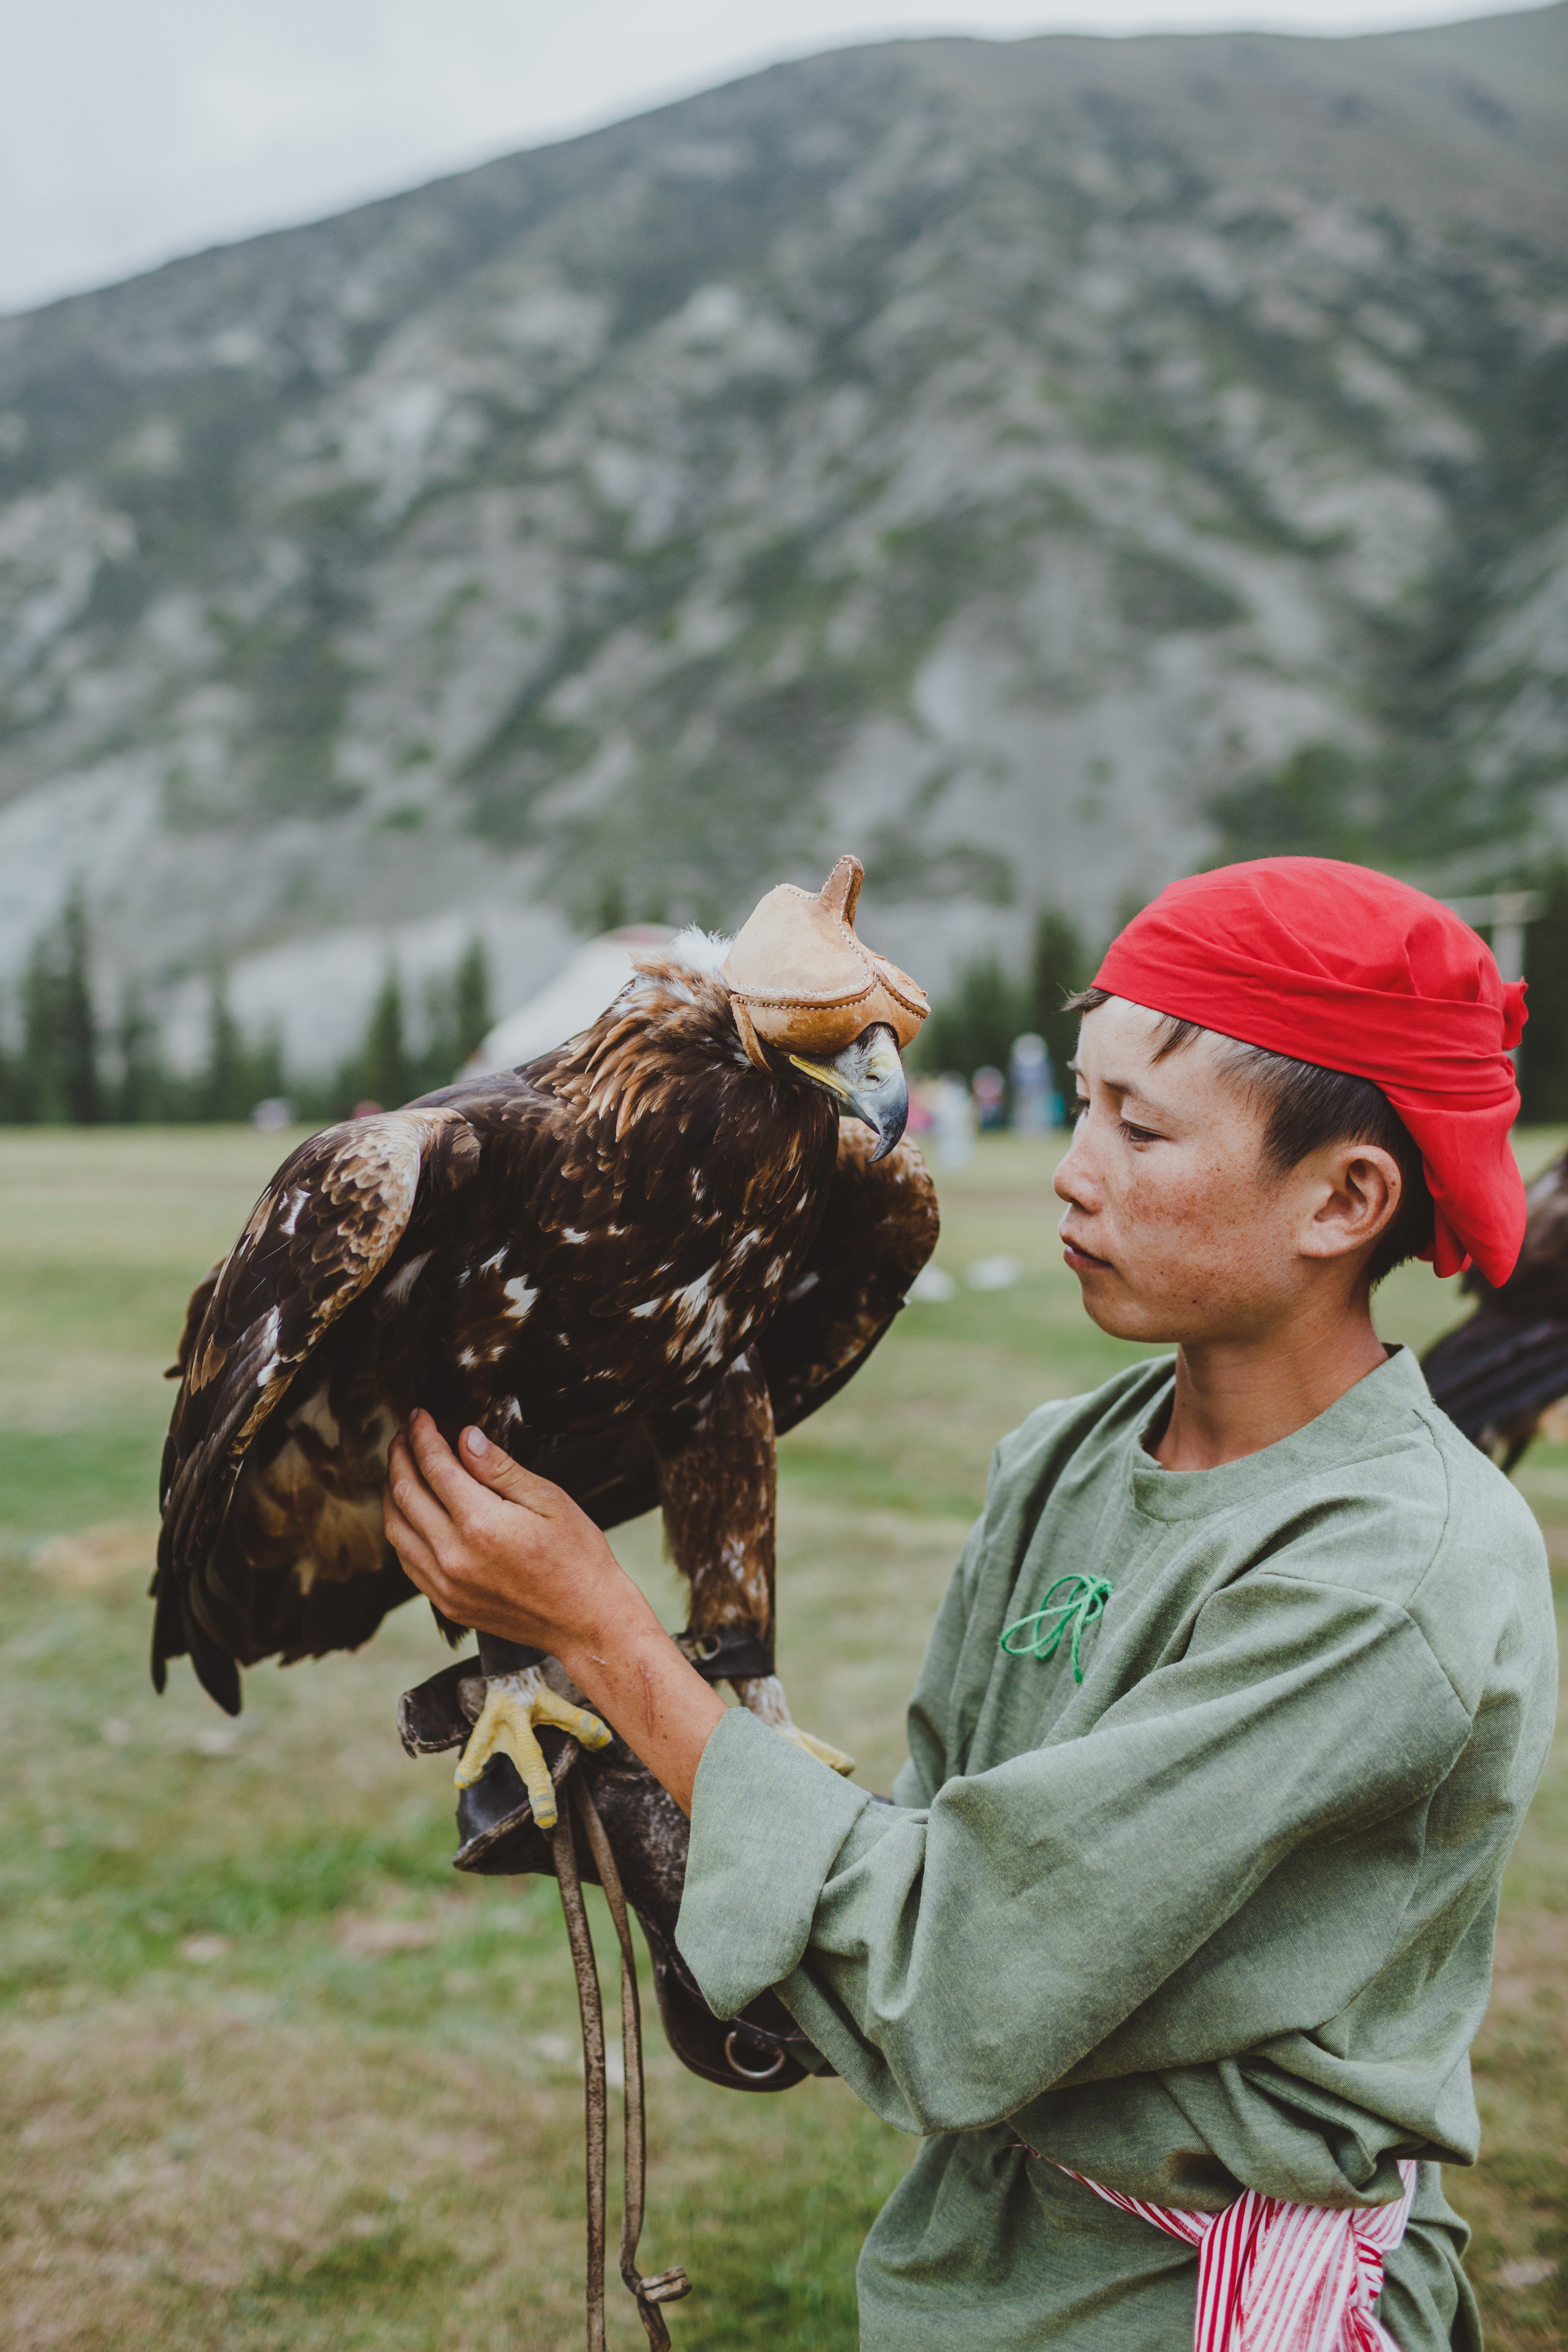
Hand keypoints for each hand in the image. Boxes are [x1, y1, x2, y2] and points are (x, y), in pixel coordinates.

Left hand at [383, 1411, 726, 1814]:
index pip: (435, 1466)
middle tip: (405, 1434)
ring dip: (391, 1492)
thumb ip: (501, 1468)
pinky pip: (406, 1560)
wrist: (586, 1621)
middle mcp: (454, 1556)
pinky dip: (400, 1529)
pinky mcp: (446, 1603)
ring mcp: (445, 1584)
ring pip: (396, 1528)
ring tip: (401, 1467)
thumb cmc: (578, 1557)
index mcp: (482, 1524)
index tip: (419, 1415)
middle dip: (400, 1456)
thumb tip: (465, 1437)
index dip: (422, 1435)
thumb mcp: (549, 1500)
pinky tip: (411, 1513)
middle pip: (405, 1494)